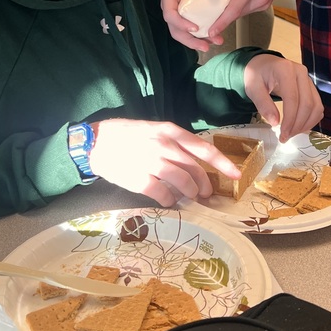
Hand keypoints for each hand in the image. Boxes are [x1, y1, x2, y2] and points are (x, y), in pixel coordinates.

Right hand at [89, 118, 240, 205]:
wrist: (94, 141)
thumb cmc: (124, 134)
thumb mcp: (152, 128)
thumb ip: (172, 141)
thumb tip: (192, 160)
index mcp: (169, 131)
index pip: (204, 148)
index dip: (223, 163)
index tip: (236, 175)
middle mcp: (164, 145)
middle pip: (196, 169)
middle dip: (205, 185)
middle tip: (206, 194)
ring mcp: (152, 162)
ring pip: (183, 183)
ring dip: (190, 194)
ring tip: (189, 198)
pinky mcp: (140, 179)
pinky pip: (163, 194)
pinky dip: (169, 201)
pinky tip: (167, 201)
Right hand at [160, 0, 227, 51]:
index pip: (170, 13)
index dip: (181, 23)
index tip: (195, 28)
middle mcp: (169, 3)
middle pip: (173, 27)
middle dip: (189, 39)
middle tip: (205, 46)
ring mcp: (175, 9)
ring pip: (180, 31)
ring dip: (194, 40)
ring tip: (211, 44)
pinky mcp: (183, 12)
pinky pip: (187, 26)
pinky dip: (198, 34)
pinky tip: (211, 37)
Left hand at [209, 0, 302, 36]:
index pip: (232, 12)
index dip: (221, 23)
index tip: (212, 32)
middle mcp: (258, 1)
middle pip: (236, 14)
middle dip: (223, 16)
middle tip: (210, 14)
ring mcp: (264, 3)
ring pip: (243, 11)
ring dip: (233, 9)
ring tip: (222, 1)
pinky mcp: (267, 2)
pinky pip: (250, 7)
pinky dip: (242, 5)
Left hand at [243, 54, 322, 141]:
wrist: (262, 65)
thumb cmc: (256, 75)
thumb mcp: (252, 88)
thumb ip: (263, 104)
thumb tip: (275, 123)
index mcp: (285, 70)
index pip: (293, 98)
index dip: (290, 119)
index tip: (283, 135)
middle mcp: (301, 72)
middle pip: (307, 104)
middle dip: (298, 125)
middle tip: (285, 138)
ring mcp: (308, 79)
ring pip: (316, 106)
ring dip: (306, 124)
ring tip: (291, 134)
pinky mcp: (311, 87)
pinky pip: (317, 106)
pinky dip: (311, 120)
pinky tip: (299, 127)